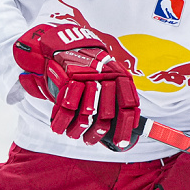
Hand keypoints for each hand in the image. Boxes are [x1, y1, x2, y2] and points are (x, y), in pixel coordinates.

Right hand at [13, 22, 141, 146]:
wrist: (70, 45)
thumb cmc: (92, 68)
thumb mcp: (112, 77)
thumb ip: (119, 98)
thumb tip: (132, 125)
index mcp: (121, 78)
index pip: (128, 107)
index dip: (124, 128)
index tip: (120, 144)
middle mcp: (106, 78)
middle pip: (106, 115)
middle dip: (97, 133)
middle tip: (89, 141)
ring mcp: (87, 79)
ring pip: (85, 114)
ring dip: (78, 129)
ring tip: (74, 135)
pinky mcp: (68, 80)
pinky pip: (65, 107)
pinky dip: (60, 121)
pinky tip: (58, 127)